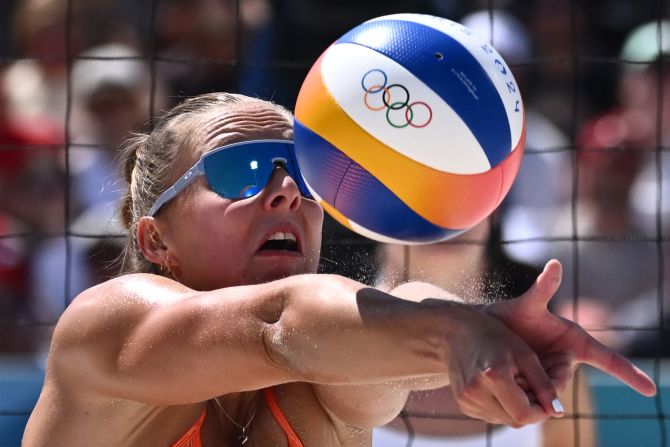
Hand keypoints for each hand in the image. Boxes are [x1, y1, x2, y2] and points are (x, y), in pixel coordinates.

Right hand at [444, 302, 563, 426]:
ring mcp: (466, 400)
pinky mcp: (462, 404)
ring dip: (516, 409)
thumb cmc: (495, 338)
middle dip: (530, 409)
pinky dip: (502, 406)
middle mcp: (475, 392)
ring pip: (504, 420)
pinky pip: (491, 415)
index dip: (541, 412)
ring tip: (514, 383)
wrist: (457, 333)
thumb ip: (544, 384)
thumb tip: (558, 411)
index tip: (548, 399)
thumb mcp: (525, 355)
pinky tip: (499, 386)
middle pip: (515, 420)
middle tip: (531, 387)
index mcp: (493, 376)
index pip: (525, 414)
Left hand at [483, 259, 656, 396]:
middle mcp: (566, 360)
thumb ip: (542, 288)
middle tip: (521, 370)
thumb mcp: (528, 304)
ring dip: (529, 387)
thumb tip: (555, 264)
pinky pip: (533, 395)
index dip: (630, 374)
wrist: (485, 332)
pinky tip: (511, 388)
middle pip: (561, 381)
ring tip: (510, 371)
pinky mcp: (534, 386)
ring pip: (546, 393)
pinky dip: (522, 392)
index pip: (608, 360)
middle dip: (543, 382)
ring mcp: (551, 375)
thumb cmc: (512, 315)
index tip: (652, 389)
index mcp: (575, 342)